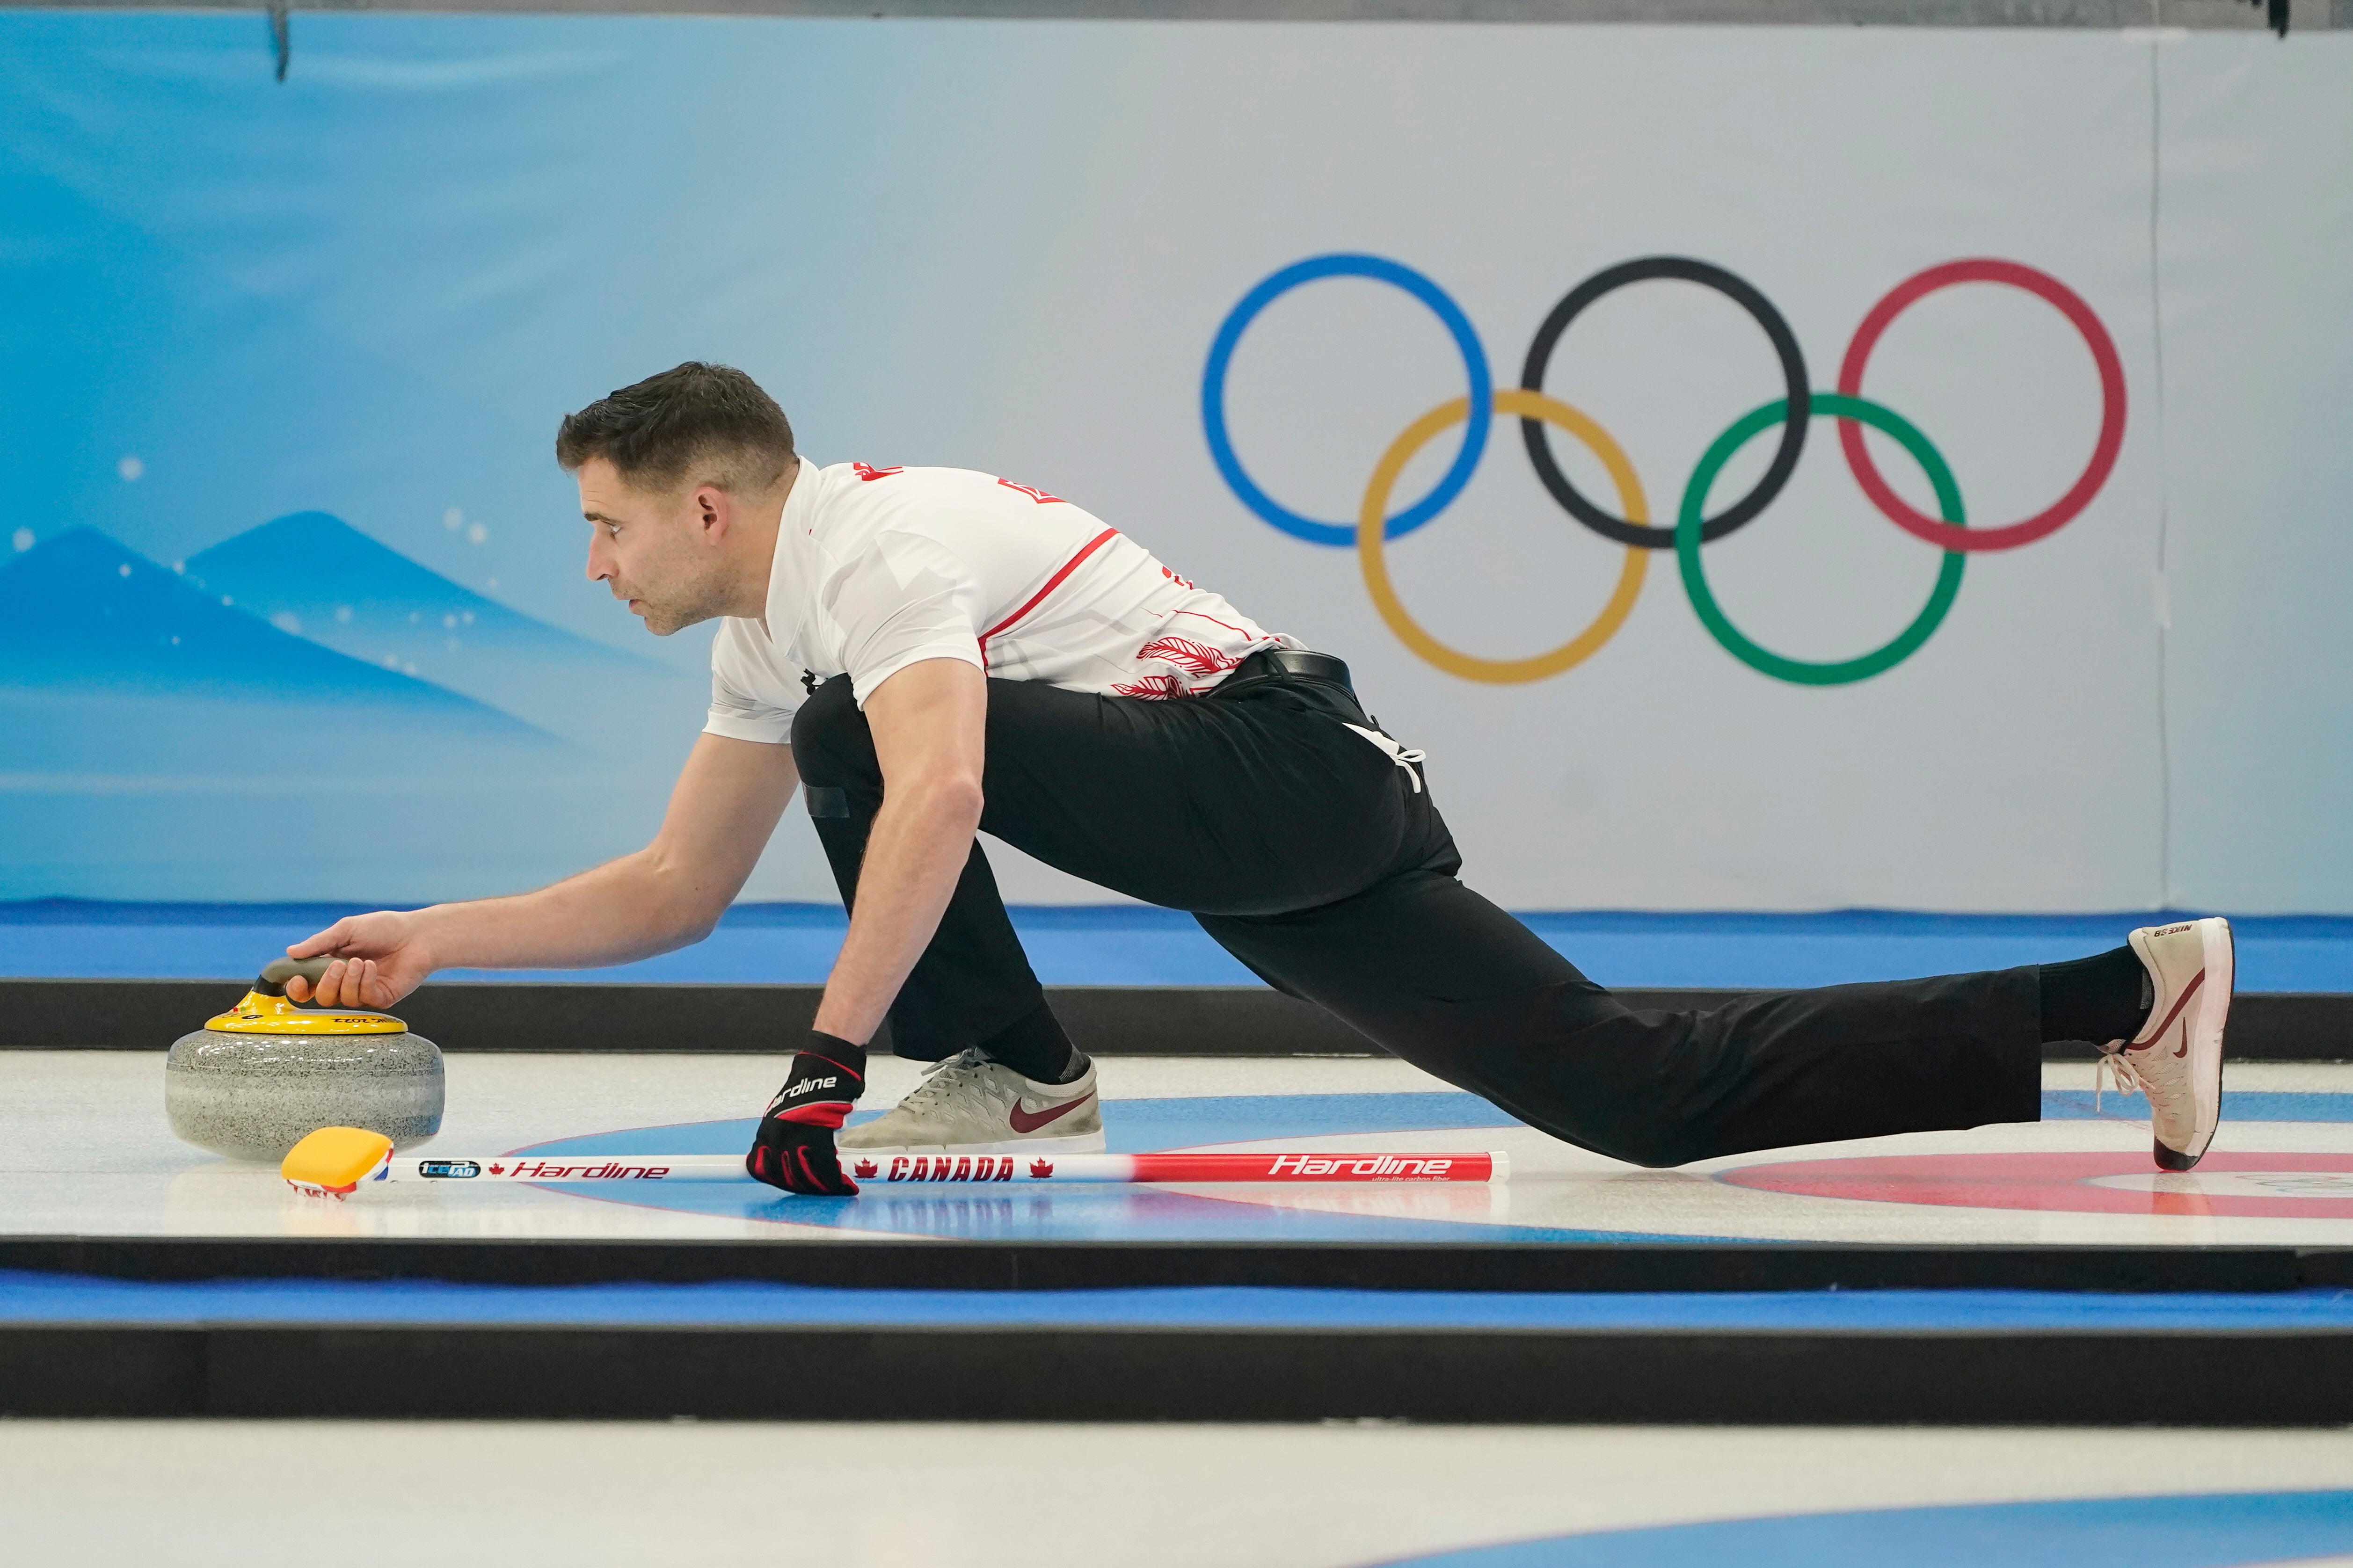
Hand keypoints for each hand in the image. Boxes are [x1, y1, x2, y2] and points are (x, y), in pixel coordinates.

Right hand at [284, 911, 436, 1008]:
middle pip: (322, 997)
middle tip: (339, 964)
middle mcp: (346, 981)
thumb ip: (320, 943)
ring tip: (361, 961)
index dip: (298, 987)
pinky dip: (366, 981)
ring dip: (349, 980)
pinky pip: (365, 998)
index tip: (298, 980)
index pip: (308, 985)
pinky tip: (373, 967)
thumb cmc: (384, 928)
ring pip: (342, 999)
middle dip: (326, 982)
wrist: (418, 934)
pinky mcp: (382, 997)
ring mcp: (364, 991)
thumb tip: (291, 952)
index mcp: (332, 965)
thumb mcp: (347, 929)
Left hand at [747, 1033, 867, 1195]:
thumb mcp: (785, 1113)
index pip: (758, 1168)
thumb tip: (785, 1158)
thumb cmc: (809, 1090)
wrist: (826, 1067)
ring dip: (820, 1189)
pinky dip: (836, 1181)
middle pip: (783, 1177)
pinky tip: (846, 1185)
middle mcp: (777, 1135)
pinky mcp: (820, 1134)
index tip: (789, 1186)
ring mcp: (797, 1135)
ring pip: (804, 1176)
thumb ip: (782, 1136)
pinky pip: (826, 1167)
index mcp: (766, 1130)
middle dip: (802, 1188)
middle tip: (818, 1191)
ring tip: (836, 1190)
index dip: (774, 1182)